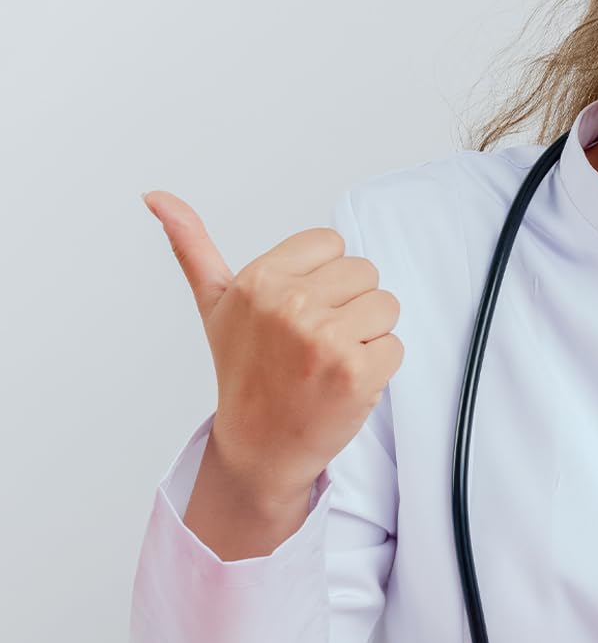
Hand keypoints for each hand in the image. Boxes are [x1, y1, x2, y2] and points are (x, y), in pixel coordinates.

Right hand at [143, 190, 402, 501]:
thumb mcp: (214, 304)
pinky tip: (344, 382)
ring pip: (386, 305)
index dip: (323, 278)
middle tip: (314, 342)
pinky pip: (396, 345)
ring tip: (330, 360)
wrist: (258, 446)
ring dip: (368, 334)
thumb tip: (156, 196)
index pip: (333, 243)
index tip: (299, 310)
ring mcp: (324, 339)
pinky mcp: (357, 372)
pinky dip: (380, 366)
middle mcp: (290, 305)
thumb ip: (192, 244)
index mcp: (260, 280)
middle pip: (365, 272)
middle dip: (348, 305)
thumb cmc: (243, 371)